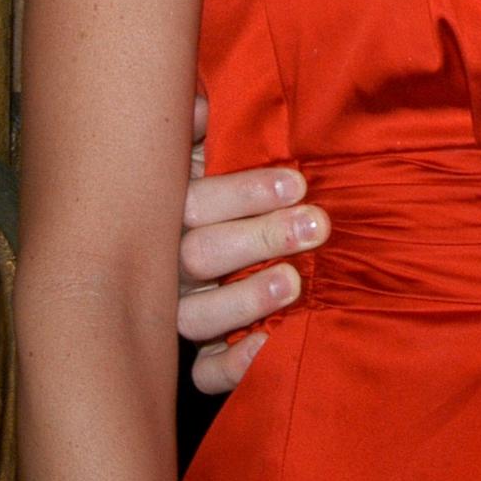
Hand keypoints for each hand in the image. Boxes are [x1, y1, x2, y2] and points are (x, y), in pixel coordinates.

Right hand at [178, 93, 329, 393]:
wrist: (204, 237)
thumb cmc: (213, 185)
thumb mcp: (204, 151)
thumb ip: (196, 129)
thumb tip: (196, 108)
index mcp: (168, 210)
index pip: (195, 203)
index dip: (245, 193)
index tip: (296, 184)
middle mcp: (165, 264)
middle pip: (199, 256)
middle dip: (261, 238)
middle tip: (315, 225)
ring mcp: (175, 312)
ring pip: (194, 317)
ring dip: (245, 299)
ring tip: (294, 283)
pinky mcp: (192, 357)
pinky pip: (202, 373)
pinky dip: (230, 367)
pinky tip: (265, 345)